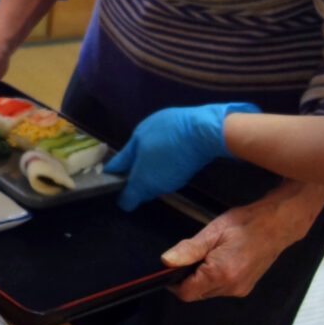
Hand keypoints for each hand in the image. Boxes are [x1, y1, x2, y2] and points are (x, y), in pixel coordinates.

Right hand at [104, 102, 258, 209]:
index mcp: (136, 138)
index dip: (114, 177)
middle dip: (139, 170)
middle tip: (143, 188)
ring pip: (158, 146)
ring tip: (164, 177)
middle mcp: (150, 125)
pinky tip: (183, 162)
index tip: (114, 190)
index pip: (119, 162)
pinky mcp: (191, 122)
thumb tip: (123, 203)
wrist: (209, 131)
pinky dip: (176, 154)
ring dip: (158, 161)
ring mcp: (172, 121)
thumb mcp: (147, 180)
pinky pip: (177, 142)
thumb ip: (132, 193)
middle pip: (138, 153)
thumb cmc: (172, 156)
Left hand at [162, 181, 323, 301]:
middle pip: (195, 293)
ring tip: (210, 253)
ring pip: (207, 291)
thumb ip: (188, 250)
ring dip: (201, 277)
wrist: (279, 223)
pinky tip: (221, 258)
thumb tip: (167, 262)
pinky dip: (214, 277)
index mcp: (221, 274)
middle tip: (194, 253)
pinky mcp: (245, 287)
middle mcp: (231, 287)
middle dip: (188, 277)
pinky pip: (220, 288)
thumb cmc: (249, 223)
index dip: (173, 281)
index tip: (172, 266)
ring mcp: (240, 289)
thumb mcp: (214, 231)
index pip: (185, 292)